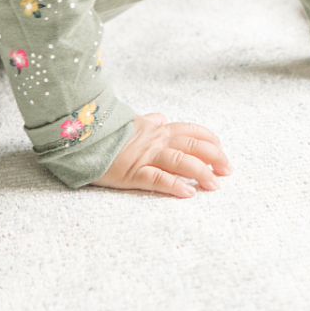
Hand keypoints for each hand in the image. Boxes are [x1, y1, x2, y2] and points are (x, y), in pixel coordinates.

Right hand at [90, 113, 230, 198]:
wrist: (82, 138)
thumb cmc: (107, 133)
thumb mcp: (132, 123)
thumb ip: (149, 121)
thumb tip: (162, 118)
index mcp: (157, 129)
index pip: (191, 131)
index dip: (210, 141)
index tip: (222, 151)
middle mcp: (155, 141)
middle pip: (192, 146)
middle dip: (214, 158)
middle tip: (227, 171)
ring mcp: (145, 156)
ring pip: (179, 161)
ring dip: (200, 173)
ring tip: (214, 185)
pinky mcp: (132, 173)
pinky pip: (157, 178)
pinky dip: (174, 185)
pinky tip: (188, 192)